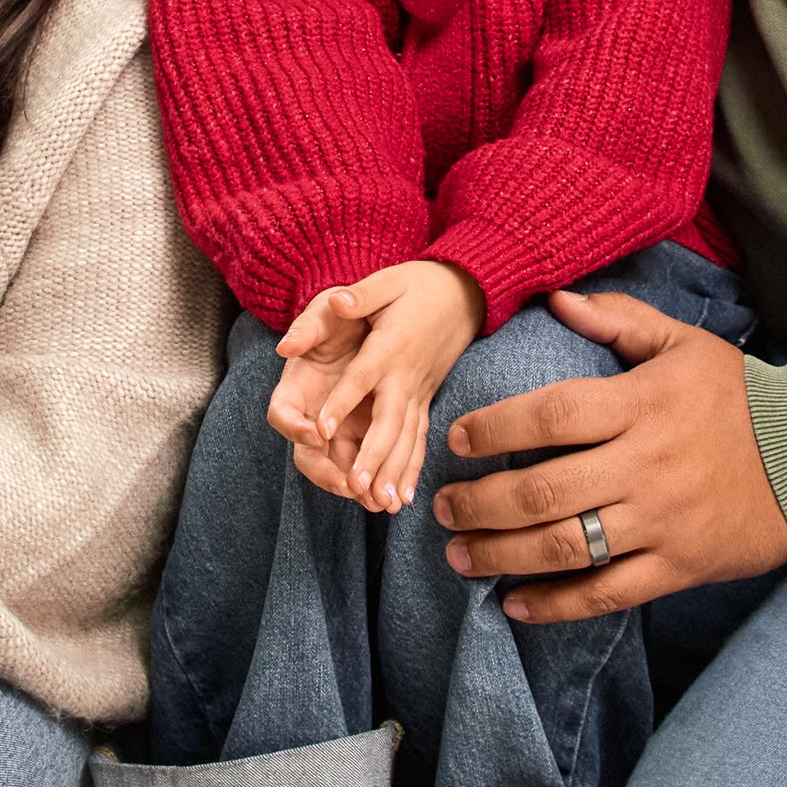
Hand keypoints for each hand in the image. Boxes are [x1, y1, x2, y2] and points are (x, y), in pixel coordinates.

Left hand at [272, 261, 487, 510]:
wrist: (465, 293)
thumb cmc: (417, 285)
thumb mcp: (386, 280)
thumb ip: (358, 295)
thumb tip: (334, 301)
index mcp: (390, 346)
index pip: (361, 378)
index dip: (342, 403)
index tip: (321, 430)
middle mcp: (406, 376)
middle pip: (389, 420)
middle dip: (374, 456)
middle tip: (357, 487)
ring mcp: (420, 392)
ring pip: (407, 438)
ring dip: (395, 473)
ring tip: (383, 505)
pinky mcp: (427, 400)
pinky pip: (420, 439)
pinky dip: (413, 469)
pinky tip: (406, 498)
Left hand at [435, 290, 786, 619]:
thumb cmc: (741, 395)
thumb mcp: (683, 344)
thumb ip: (617, 320)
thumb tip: (557, 298)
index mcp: (640, 405)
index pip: (551, 415)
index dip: (495, 427)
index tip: (457, 438)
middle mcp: (644, 465)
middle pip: (543, 491)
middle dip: (480, 503)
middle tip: (442, 507)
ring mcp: (661, 520)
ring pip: (565, 548)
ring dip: (501, 554)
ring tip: (459, 556)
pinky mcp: (679, 565)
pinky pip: (607, 593)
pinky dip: (556, 605)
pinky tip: (513, 604)